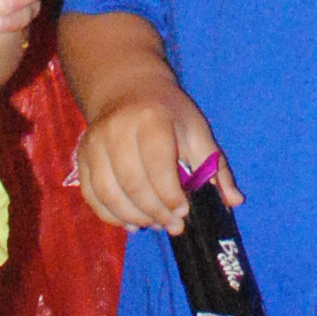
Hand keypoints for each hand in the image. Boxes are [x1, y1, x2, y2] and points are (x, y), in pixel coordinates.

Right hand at [74, 62, 236, 231]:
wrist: (128, 89)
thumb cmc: (169, 113)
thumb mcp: (198, 132)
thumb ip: (216, 167)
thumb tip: (235, 201)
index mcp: (150, 118)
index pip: (157, 163)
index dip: (170, 194)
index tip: (184, 211)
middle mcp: (116, 129)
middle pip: (132, 182)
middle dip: (154, 211)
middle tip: (173, 225)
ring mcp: (94, 143)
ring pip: (108, 193)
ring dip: (133, 217)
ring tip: (154, 224)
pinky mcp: (81, 156)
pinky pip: (91, 195)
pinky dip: (110, 215)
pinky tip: (130, 222)